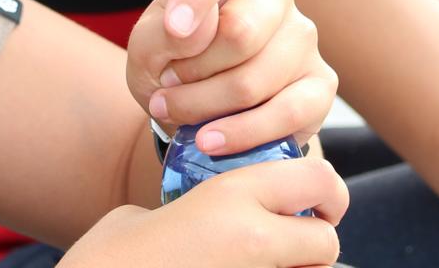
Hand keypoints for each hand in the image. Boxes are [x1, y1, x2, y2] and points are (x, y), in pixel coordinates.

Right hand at [61, 158, 347, 267]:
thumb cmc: (110, 256)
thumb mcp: (151, 214)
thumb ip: (193, 209)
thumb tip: (211, 222)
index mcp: (230, 194)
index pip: (320, 180)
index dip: (324, 194)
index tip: (309, 205)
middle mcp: (252, 237)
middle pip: (328, 241)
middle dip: (317, 244)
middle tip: (292, 246)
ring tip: (263, 262)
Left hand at [126, 0, 336, 157]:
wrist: (200, 108)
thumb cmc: (172, 61)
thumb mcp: (146, 45)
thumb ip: (160, 32)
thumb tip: (195, 32)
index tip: (171, 30)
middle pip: (239, 32)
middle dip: (192, 72)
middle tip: (167, 86)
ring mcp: (303, 35)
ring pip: (254, 79)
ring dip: (204, 107)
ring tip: (178, 112)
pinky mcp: (321, 83)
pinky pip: (287, 113)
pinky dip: (241, 134)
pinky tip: (210, 141)